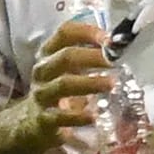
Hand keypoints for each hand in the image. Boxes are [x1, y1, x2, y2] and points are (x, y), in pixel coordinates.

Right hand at [19, 19, 112, 144]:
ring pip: (64, 84)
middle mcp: (43, 70)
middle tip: (115, 61)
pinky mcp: (44, 119)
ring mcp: (42, 94)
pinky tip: (93, 116)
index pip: (65, 33)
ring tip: (111, 84)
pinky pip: (60, 116)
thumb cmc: (59, 88)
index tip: (110, 38)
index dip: (88, 32)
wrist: (32, 121)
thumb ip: (90, 56)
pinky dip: (78, 116)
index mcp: (49, 53)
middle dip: (92, 57)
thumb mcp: (69, 69)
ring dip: (89, 83)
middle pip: (65, 57)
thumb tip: (122, 48)